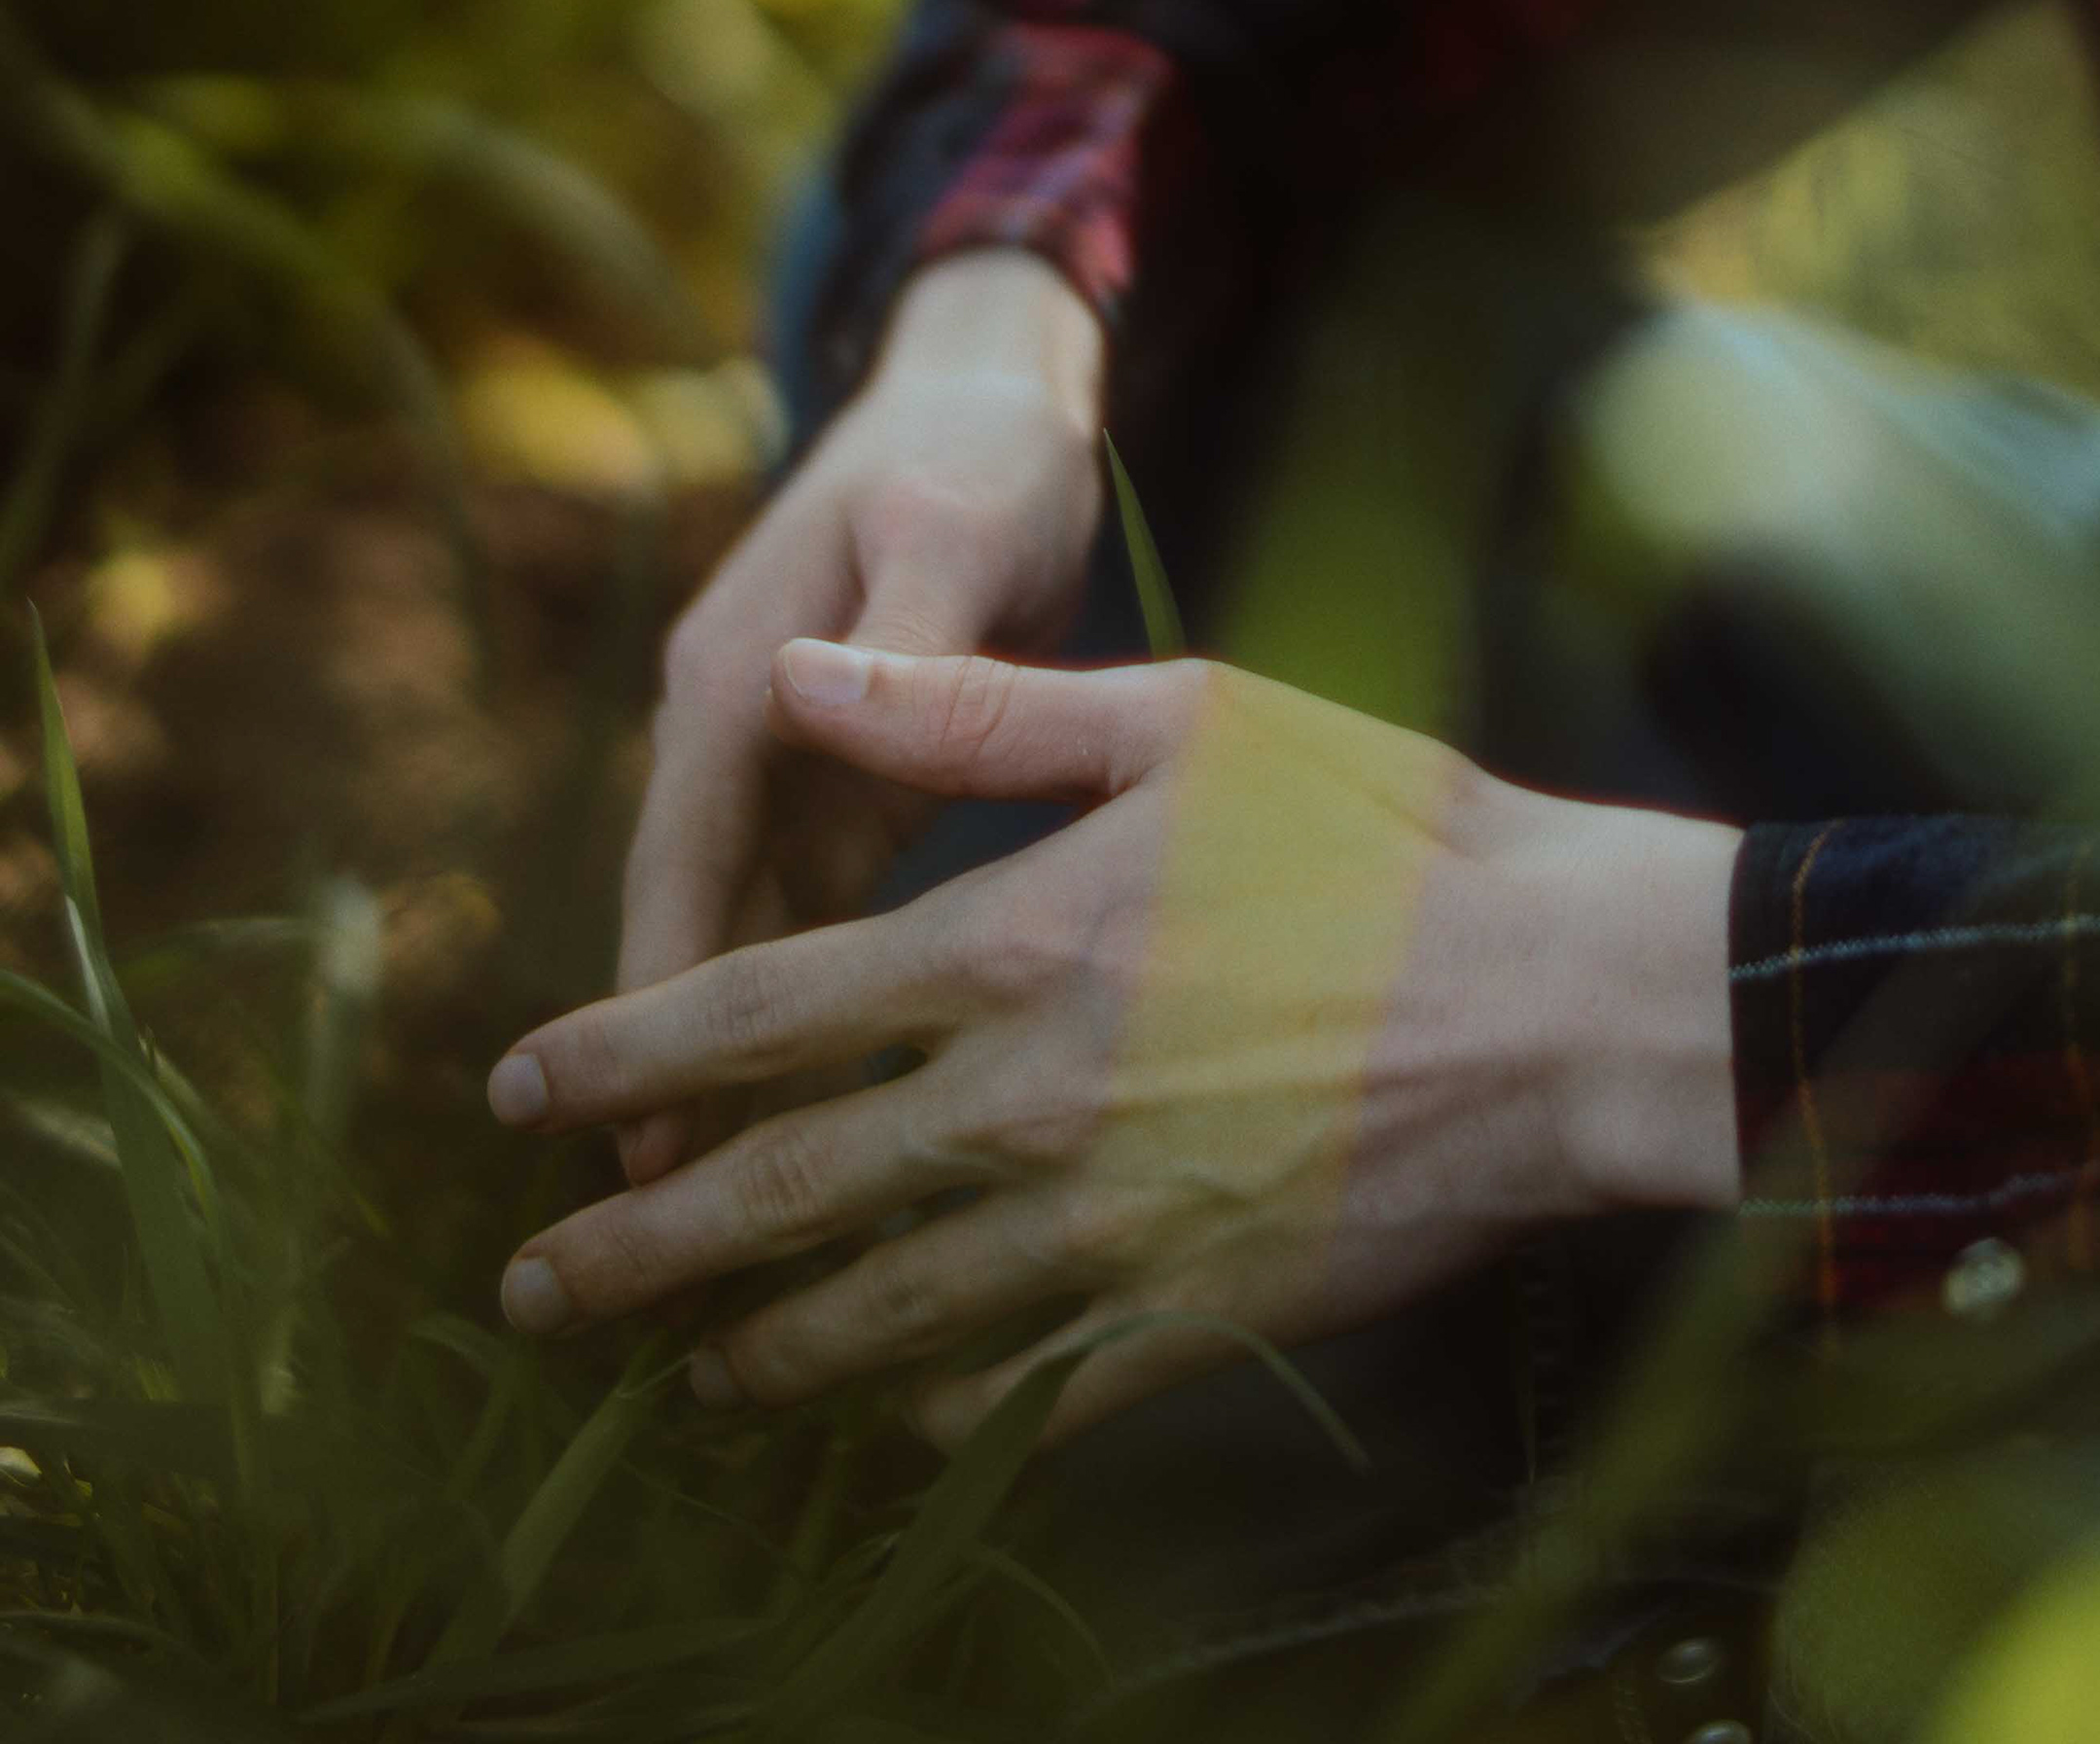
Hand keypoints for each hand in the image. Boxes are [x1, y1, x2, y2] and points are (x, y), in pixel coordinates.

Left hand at [490, 639, 1741, 1442]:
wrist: (1568, 998)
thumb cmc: (1391, 829)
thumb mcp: (1189, 718)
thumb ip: (977, 710)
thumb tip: (801, 677)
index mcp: (1020, 941)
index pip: (764, 1012)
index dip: (624, 1055)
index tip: (518, 1091)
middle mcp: (1034, 1100)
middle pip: (782, 1190)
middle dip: (635, 1245)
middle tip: (528, 1289)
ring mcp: (1108, 1227)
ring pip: (877, 1319)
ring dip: (752, 1354)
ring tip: (676, 1377)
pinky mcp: (1189, 1316)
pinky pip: (1016, 1400)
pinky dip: (922, 1427)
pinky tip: (868, 1434)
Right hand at [608, 255, 1108, 1174]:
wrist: (996, 404)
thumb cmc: (980, 460)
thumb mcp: (955, 528)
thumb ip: (907, 627)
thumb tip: (803, 687)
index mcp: (742, 675)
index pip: (683, 861)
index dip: (660, 997)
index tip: (641, 1134)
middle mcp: (743, 731)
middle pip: (694, 925)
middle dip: (674, 1070)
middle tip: (652, 1237)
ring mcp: (790, 766)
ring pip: (747, 940)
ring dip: (733, 1062)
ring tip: (721, 1221)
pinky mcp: (849, 789)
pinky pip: (810, 921)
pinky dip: (809, 1015)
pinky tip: (828, 1123)